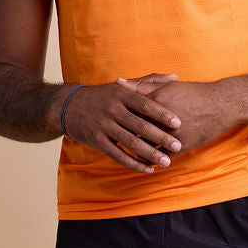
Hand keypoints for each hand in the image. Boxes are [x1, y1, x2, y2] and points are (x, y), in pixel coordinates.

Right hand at [61, 74, 183, 173]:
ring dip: (149, 153)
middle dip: (160, 137)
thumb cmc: (102, 96)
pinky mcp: (97, 140)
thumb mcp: (122, 86)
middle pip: (140, 125)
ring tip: (166, 162)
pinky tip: (148, 169)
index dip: (162, 114)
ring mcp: (104, 126)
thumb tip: (175, 77)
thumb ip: (149, 82)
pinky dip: (133, 163)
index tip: (178, 123)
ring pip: (130, 142)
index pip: (145, 104)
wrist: (68, 106)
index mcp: (121, 94)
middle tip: (178, 146)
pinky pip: (118, 155)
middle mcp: (113, 110)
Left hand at [115, 74, 235, 151]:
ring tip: (127, 151)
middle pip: (132, 128)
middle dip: (121, 134)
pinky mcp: (181, 145)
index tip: (108, 119)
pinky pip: (159, 156)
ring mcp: (171, 132)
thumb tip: (118, 81)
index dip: (117, 115)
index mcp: (157, 97)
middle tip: (111, 137)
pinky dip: (150, 159)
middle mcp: (162, 115)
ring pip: (144, 145)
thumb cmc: (193, 94)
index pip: (128, 108)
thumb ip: (142, 84)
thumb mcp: (169, 86)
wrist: (222, 105)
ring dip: (134, 150)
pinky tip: (145, 160)